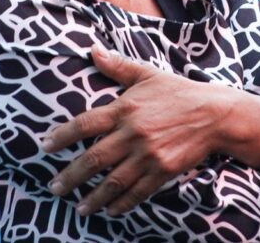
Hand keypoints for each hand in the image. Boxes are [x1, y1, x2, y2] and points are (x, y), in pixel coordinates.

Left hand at [41, 43, 231, 216]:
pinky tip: (110, 211)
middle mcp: (133, 133)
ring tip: (78, 207)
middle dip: (70, 176)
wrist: (215, 114)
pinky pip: (138, 192)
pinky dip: (122, 204)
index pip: (85, 124)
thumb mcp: (147, 74)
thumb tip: (93, 50)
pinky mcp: (163, 171)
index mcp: (125, 108)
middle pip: (94, 159)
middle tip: (53, 188)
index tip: (44, 147)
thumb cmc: (178, 91)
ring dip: (93, 197)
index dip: (62, 136)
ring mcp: (148, 155)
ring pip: (113, 181)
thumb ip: (118, 66)